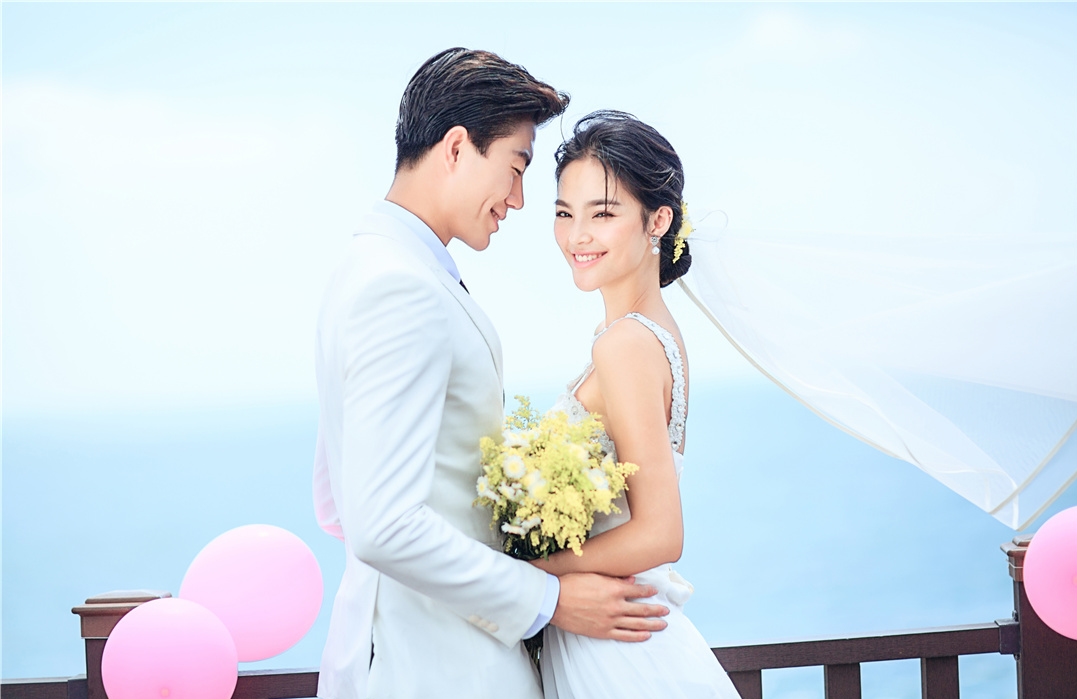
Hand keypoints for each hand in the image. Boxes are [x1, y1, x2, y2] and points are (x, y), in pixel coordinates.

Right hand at [550, 573, 668, 641]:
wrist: (555, 601)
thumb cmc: (572, 584)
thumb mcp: (594, 575)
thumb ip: (615, 578)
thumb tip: (631, 580)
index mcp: (614, 589)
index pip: (638, 591)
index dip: (649, 591)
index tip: (656, 591)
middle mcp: (615, 605)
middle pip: (642, 609)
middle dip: (656, 610)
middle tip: (666, 611)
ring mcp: (610, 620)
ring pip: (637, 624)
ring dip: (652, 624)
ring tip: (663, 624)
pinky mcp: (603, 631)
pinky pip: (624, 635)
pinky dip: (637, 636)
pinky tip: (646, 635)